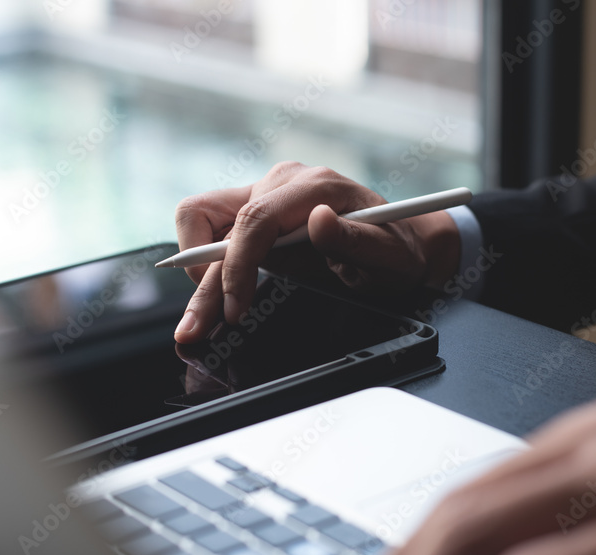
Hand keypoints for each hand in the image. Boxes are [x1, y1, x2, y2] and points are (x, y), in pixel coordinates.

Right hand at [173, 161, 458, 342]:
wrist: (401, 242)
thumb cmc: (396, 250)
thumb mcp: (388, 254)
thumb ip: (354, 240)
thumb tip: (319, 221)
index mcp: (314, 186)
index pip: (255, 219)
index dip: (238, 266)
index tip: (237, 309)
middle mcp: (282, 183)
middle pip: (219, 224)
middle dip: (204, 282)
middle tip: (194, 330)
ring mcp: (265, 194)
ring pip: (206, 225)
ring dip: (198, 275)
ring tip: (199, 321)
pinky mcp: (256, 212)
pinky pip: (214, 230)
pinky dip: (208, 266)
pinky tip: (215, 300)